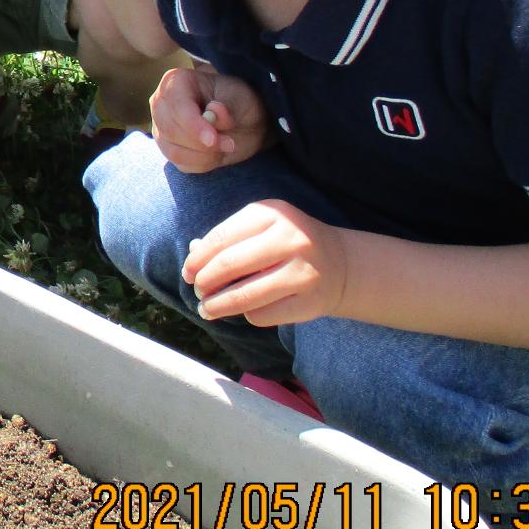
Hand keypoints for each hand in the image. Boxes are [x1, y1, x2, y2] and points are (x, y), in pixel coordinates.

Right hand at [151, 66, 267, 173]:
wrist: (244, 122)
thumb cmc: (240, 102)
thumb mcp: (241, 98)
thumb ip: (228, 106)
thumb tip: (213, 111)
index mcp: (176, 82)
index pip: (176, 106)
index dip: (193, 125)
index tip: (213, 139)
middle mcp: (161, 104)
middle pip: (170, 130)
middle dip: (201, 143)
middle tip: (230, 144)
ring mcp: (162, 128)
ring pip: (174, 151)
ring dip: (205, 155)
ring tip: (227, 145)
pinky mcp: (168, 149)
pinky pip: (181, 164)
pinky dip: (203, 163)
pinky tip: (217, 152)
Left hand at [182, 199, 349, 327]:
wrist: (340, 263)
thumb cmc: (286, 244)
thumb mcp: (260, 228)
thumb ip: (227, 239)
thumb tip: (192, 256)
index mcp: (272, 213)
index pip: (221, 238)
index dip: (198, 259)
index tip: (188, 274)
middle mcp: (290, 239)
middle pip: (230, 265)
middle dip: (205, 282)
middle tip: (197, 292)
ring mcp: (303, 271)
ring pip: (245, 295)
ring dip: (218, 306)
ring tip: (207, 309)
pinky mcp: (311, 301)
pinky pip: (263, 314)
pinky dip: (246, 315)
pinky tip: (245, 311)